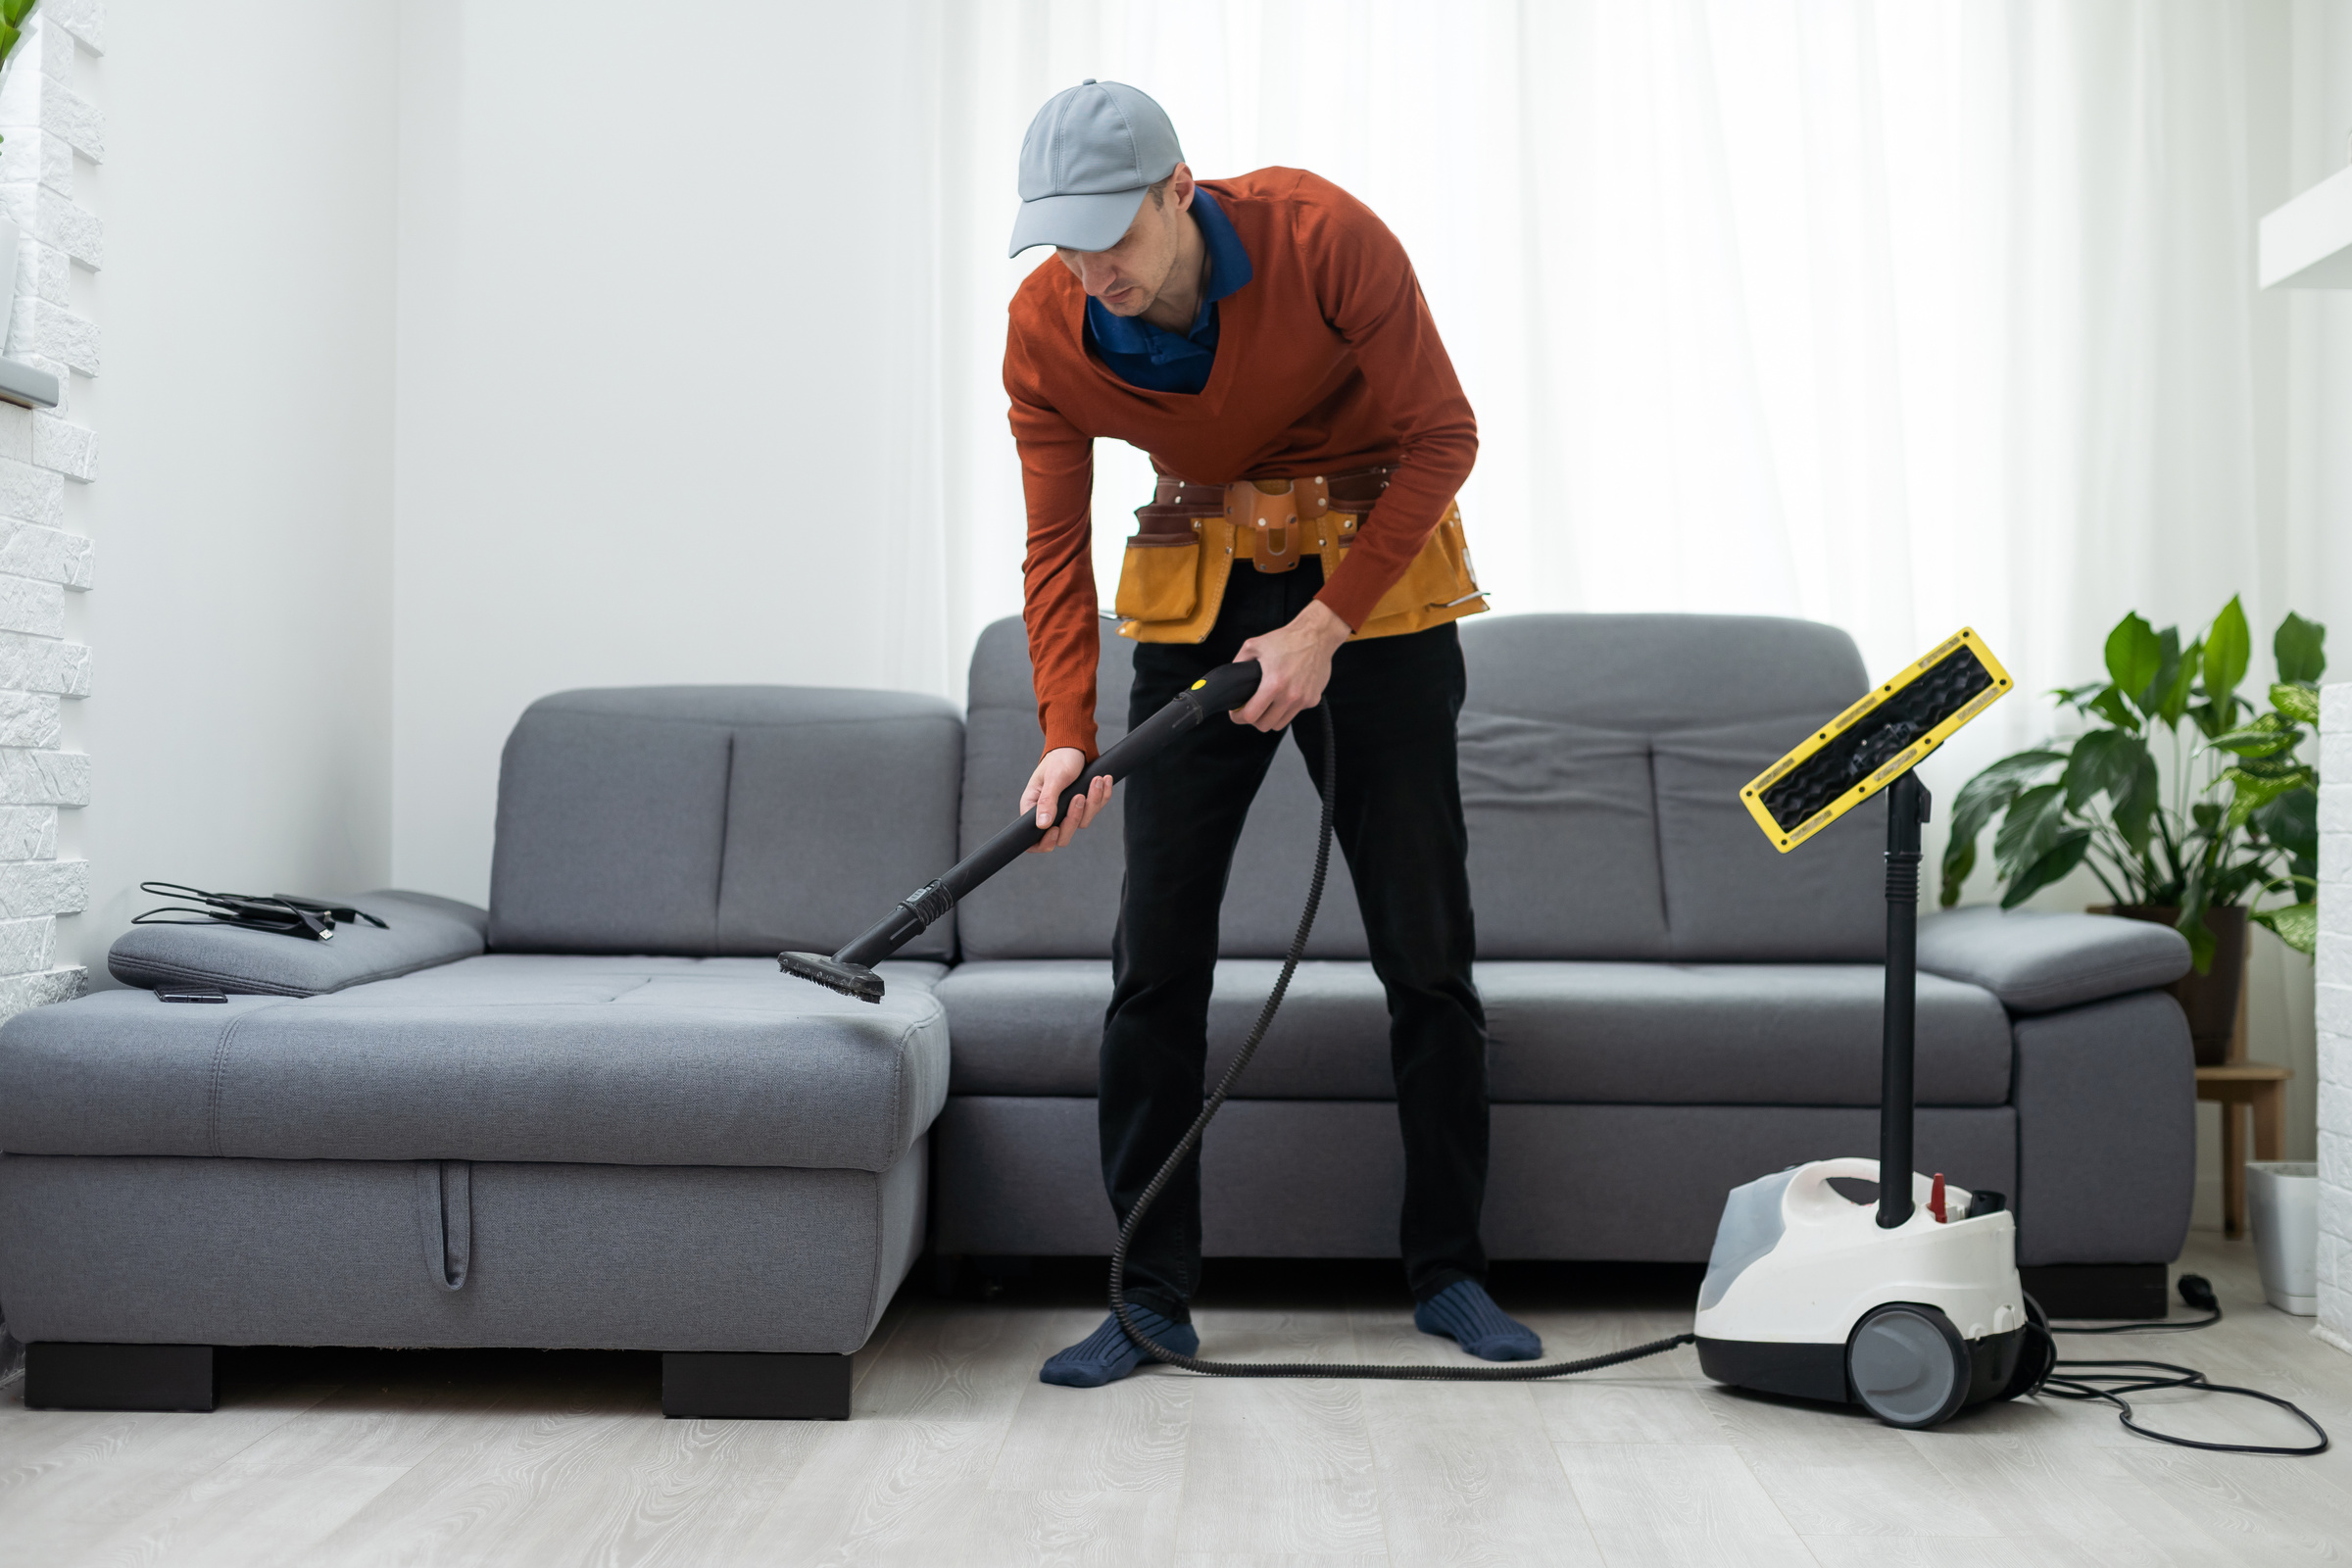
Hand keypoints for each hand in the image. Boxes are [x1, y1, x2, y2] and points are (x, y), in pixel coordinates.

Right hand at [1020, 747, 1112, 852]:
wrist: (1075, 745)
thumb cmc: (1059, 758)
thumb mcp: (1053, 778)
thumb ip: (1047, 801)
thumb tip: (1042, 825)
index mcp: (1034, 807)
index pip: (1034, 839)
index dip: (1045, 842)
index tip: (1056, 830)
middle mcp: (1050, 813)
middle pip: (1063, 836)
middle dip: (1074, 818)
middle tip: (1079, 797)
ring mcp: (1068, 810)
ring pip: (1082, 822)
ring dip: (1092, 802)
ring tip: (1096, 780)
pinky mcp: (1084, 805)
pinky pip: (1096, 809)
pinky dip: (1102, 796)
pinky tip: (1104, 780)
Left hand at [1232, 600, 1350, 730]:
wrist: (1317, 635)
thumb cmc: (1286, 639)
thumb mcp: (1254, 645)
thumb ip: (1238, 663)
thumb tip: (1230, 680)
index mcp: (1273, 684)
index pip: (1251, 715)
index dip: (1238, 717)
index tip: (1236, 714)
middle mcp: (1289, 696)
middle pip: (1265, 725)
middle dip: (1254, 720)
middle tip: (1251, 710)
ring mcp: (1303, 700)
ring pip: (1280, 724)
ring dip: (1271, 717)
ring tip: (1267, 705)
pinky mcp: (1313, 700)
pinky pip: (1295, 712)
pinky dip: (1287, 708)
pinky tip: (1285, 695)